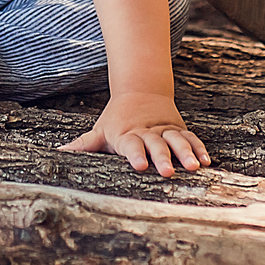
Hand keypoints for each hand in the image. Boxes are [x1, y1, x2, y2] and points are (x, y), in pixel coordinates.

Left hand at [64, 90, 208, 176]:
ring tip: (194, 167)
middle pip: (156, 144)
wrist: (140, 92)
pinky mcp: (178, 129)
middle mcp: (148, 132)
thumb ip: (83, 145)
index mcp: (127, 134)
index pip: (131, 145)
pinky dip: (199, 148)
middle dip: (163, 157)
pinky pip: (190, 138)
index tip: (140, 165)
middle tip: (168, 171)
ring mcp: (165, 130)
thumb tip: (58, 154)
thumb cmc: (116, 120)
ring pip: (176, 140)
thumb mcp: (99, 131)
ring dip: (186, 153)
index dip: (136, 154)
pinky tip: (206, 161)